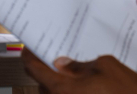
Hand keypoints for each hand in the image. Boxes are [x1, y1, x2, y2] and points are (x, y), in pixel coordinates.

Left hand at [22, 49, 136, 93]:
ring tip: (77, 70)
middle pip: (42, 84)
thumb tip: (65, 63)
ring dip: (63, 84)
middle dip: (48, 70)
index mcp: (61, 88)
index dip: (29, 55)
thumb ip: (82, 64)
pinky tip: (89, 86)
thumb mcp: (108, 67)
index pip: (32, 68)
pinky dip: (75, 92)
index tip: (30, 47)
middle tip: (57, 56)